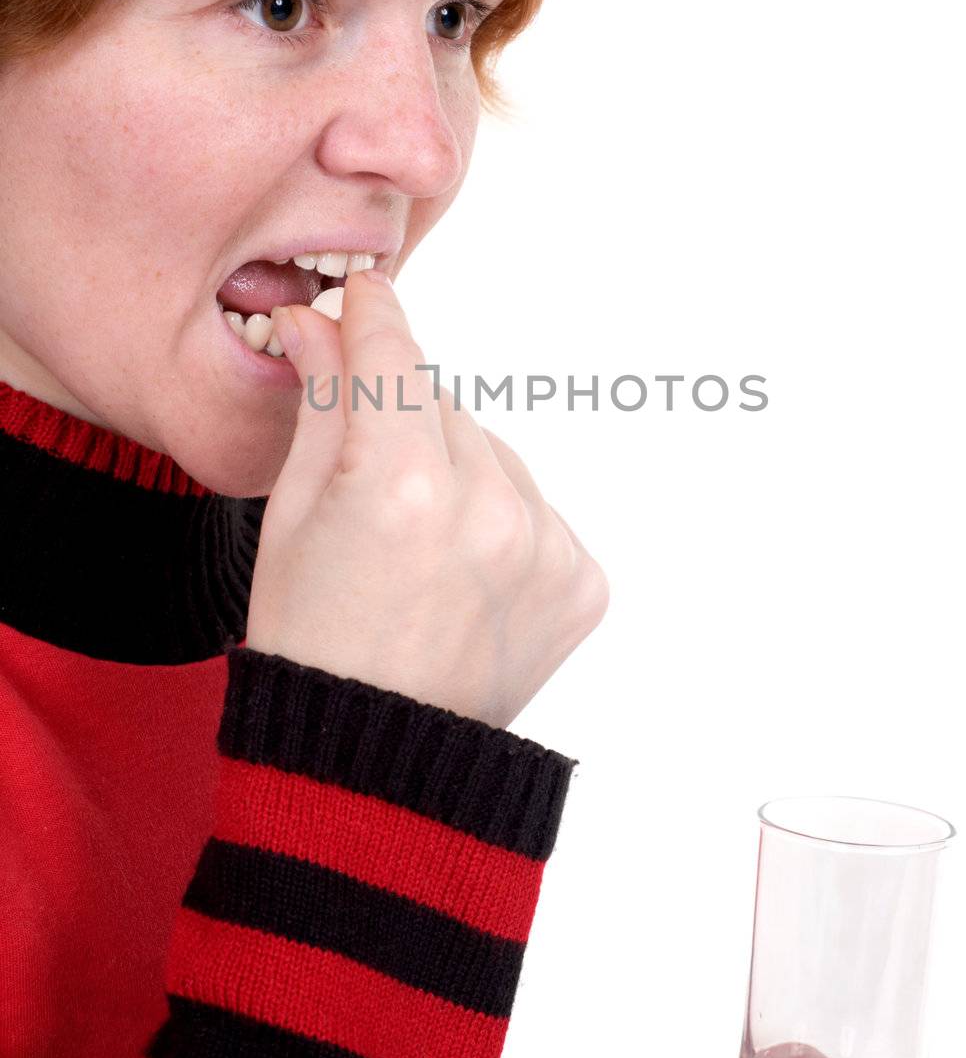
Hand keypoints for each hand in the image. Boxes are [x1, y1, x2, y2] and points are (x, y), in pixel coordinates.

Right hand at [246, 271, 608, 726]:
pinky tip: (460, 577)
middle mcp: (487, 508)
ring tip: (416, 550)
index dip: (369, 317)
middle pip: (442, 405)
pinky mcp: (582, 579)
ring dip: (458, 472)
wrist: (374, 762)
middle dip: (402, 421)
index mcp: (399, 484)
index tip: (362, 295)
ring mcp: (545, 546)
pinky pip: (536, 509)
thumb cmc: (312, 640)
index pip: (391, 354)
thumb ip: (323, 402)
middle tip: (369, 492)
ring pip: (494, 454)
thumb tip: (321, 321)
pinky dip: (502, 524)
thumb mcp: (290, 515)